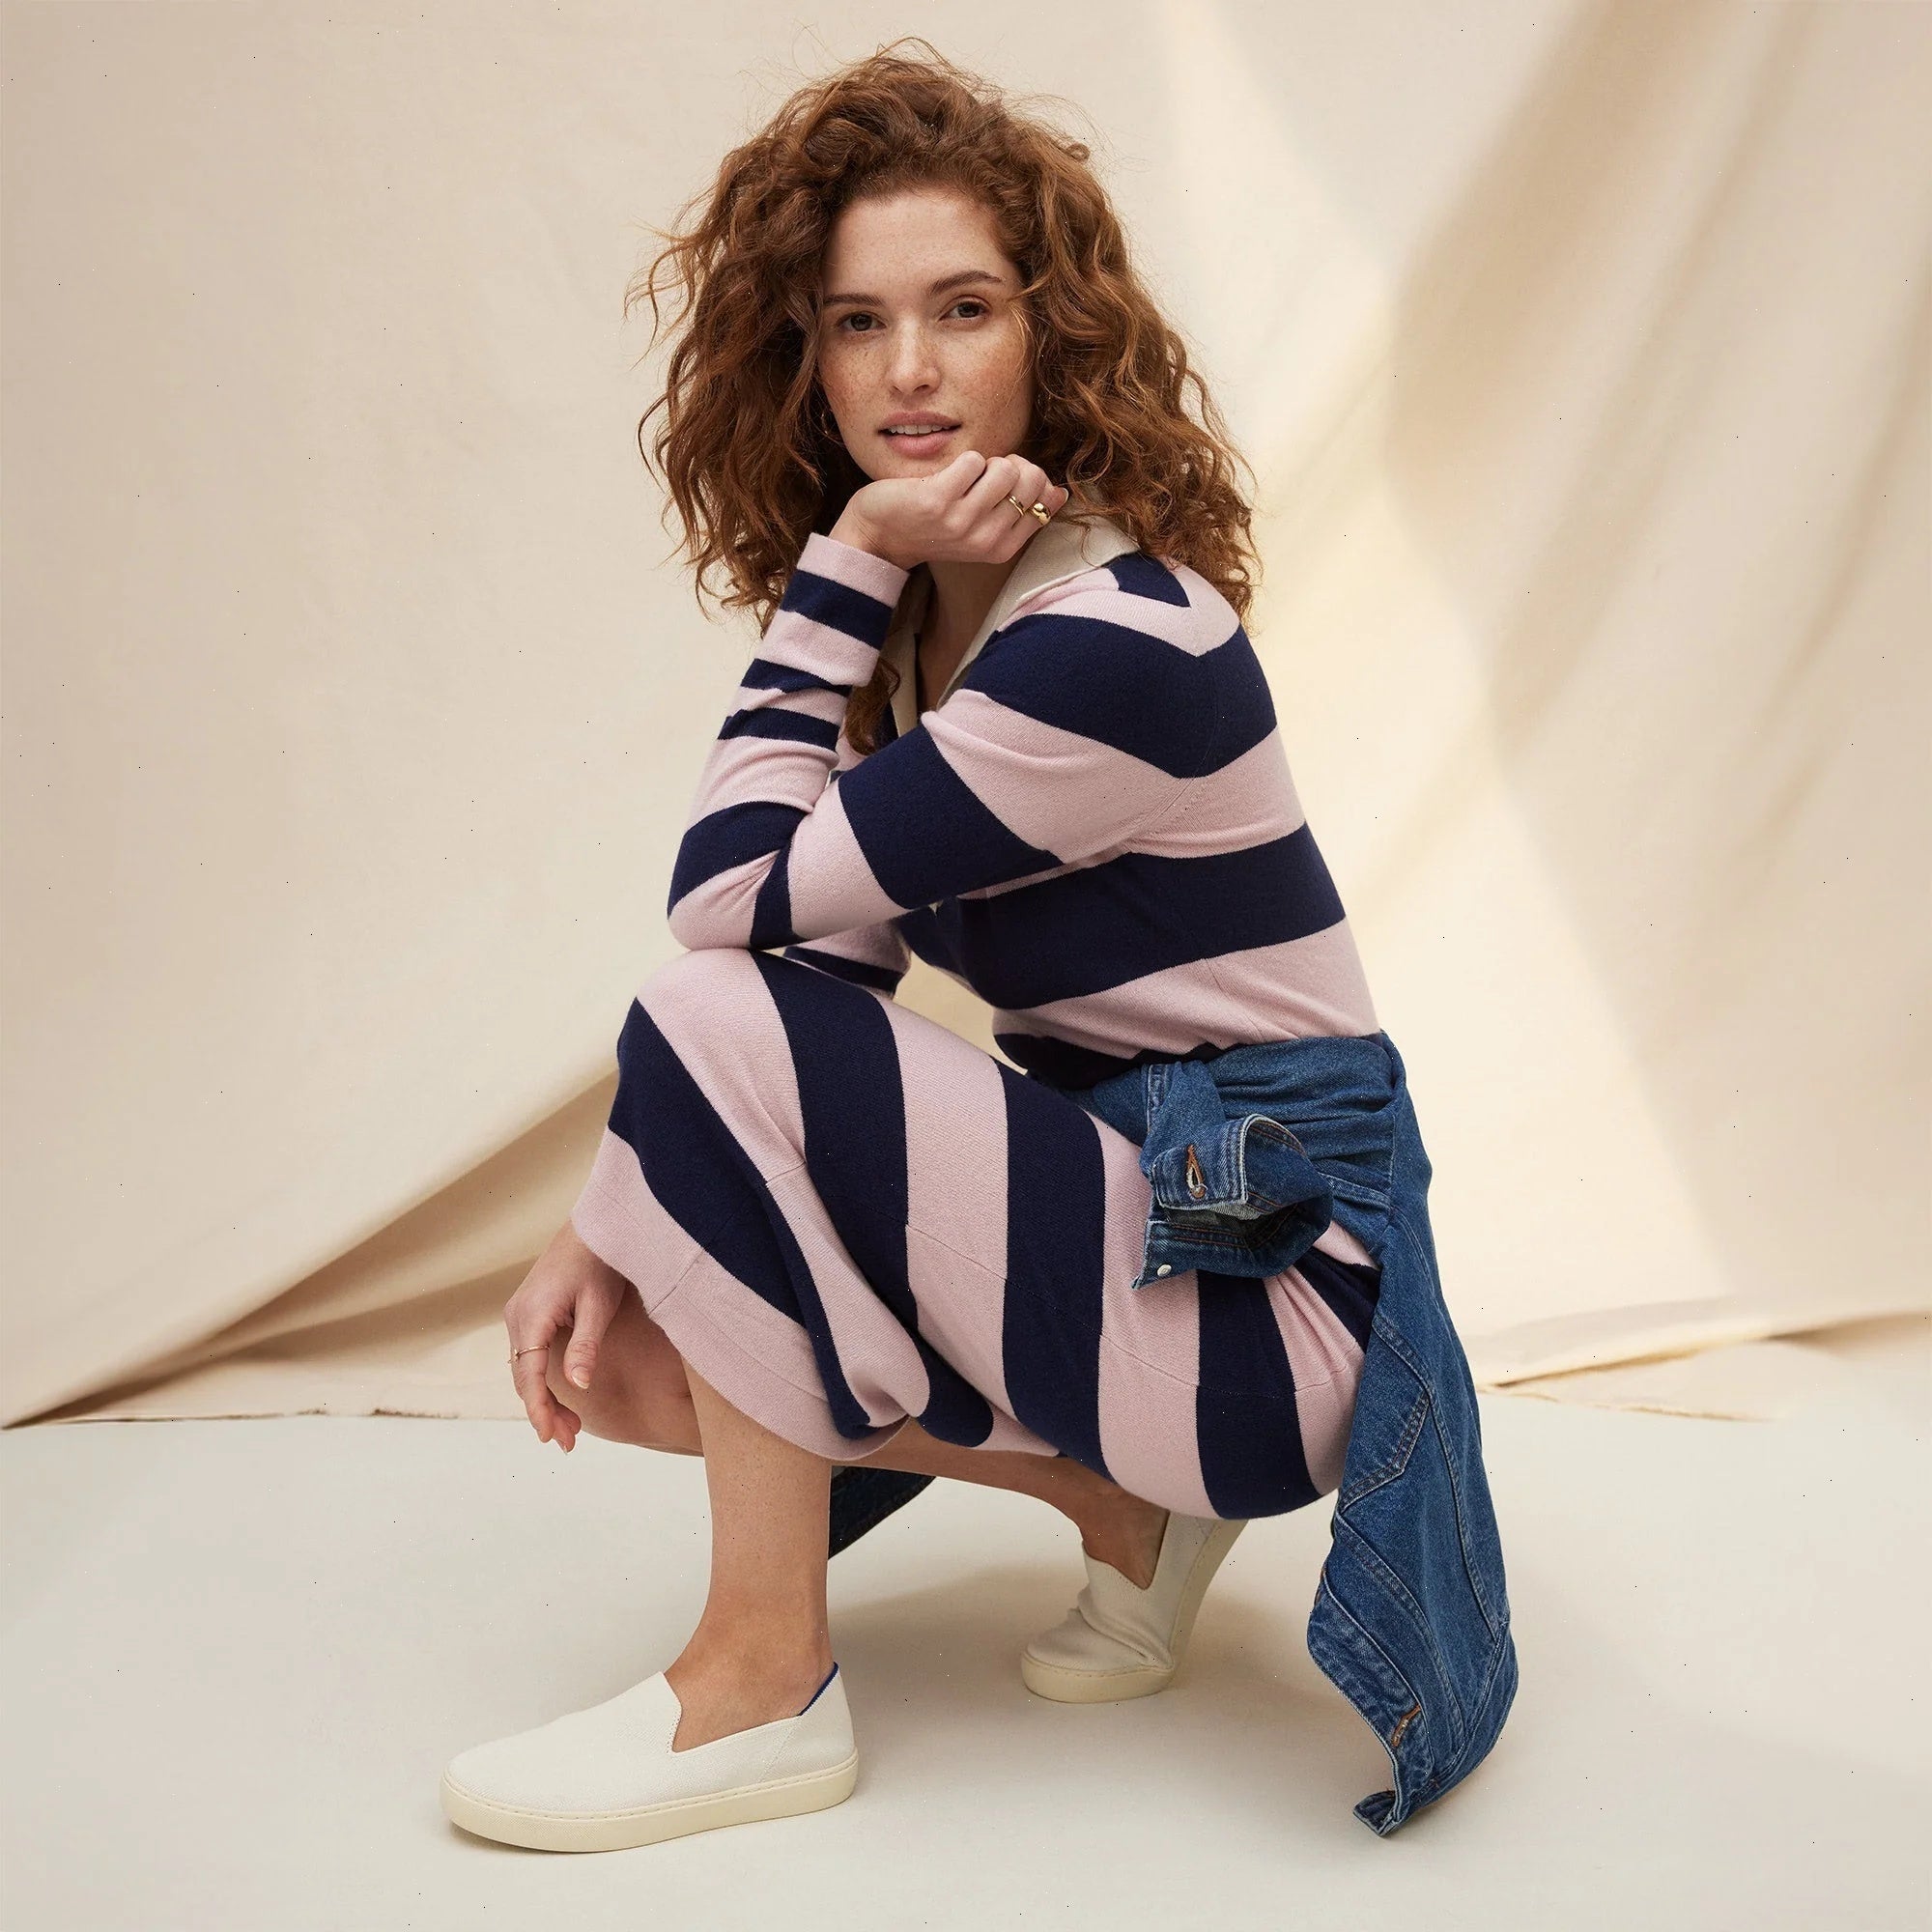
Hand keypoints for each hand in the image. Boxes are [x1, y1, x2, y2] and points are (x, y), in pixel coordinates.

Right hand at [504, 1219, 626, 1452]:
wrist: (596, 1226)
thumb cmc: (601, 1262)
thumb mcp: (600, 1305)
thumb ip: (586, 1345)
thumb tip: (577, 1386)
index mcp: (531, 1315)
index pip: (528, 1374)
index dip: (538, 1408)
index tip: (550, 1437)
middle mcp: (517, 1315)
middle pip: (523, 1377)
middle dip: (543, 1411)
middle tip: (568, 1443)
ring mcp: (520, 1313)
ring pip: (525, 1368)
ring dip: (544, 1398)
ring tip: (570, 1430)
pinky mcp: (530, 1312)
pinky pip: (529, 1355)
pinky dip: (543, 1379)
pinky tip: (562, 1397)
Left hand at [829, 449, 1070, 571]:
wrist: (881, 534)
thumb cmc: (933, 525)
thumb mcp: (981, 528)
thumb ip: (1020, 512)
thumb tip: (1059, 492)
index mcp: (1002, 549)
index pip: (1043, 497)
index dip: (1027, 476)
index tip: (1001, 484)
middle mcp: (986, 540)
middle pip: (1029, 478)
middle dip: (1009, 465)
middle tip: (982, 477)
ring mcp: (962, 522)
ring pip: (1003, 468)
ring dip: (984, 462)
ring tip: (962, 479)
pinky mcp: (938, 502)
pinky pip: (972, 460)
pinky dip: (961, 460)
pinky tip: (943, 478)